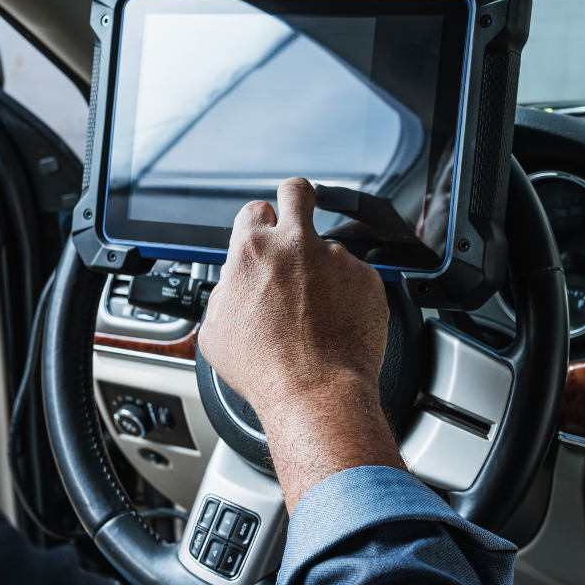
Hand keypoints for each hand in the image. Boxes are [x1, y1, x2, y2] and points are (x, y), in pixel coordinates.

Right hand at [198, 177, 405, 511]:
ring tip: (319, 309)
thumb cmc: (266, 370)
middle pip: (298, 191)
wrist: (314, 393)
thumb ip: (226, 292)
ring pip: (330, 247)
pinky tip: (338, 321)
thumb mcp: (216, 331)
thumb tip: (234, 286)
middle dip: (296, 199)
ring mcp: (337, 259)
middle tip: (297, 221)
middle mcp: (297, 244)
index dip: (259, 225)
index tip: (263, 238)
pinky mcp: (368, 279)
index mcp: (253, 250)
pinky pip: (357, 277)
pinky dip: (350, 294)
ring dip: (325, 268)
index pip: (255, 209)